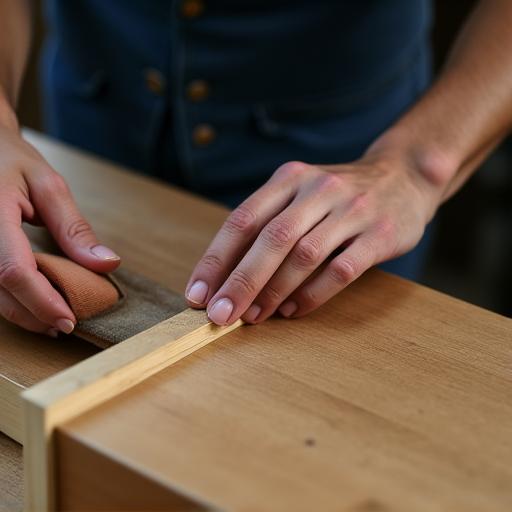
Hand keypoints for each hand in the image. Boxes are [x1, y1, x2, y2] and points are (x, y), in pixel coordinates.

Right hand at [0, 116, 119, 336]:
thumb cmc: (12, 161)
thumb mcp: (49, 185)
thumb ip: (75, 228)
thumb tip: (107, 264)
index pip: (14, 270)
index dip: (42, 301)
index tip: (70, 319)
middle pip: (1, 291)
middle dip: (37, 314)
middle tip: (69, 325)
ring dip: (25, 313)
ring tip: (57, 320)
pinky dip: (15, 300)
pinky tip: (38, 304)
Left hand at [186, 153, 439, 325]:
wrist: (403, 177)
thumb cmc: (337, 197)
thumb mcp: (300, 194)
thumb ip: (267, 226)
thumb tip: (226, 277)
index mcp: (290, 178)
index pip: (243, 219)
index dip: (216, 259)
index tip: (197, 294)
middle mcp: (318, 189)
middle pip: (271, 239)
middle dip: (241, 282)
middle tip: (220, 316)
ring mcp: (352, 210)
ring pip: (304, 255)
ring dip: (274, 292)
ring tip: (253, 317)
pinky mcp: (379, 234)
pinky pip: (340, 270)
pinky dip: (312, 295)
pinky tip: (292, 311)